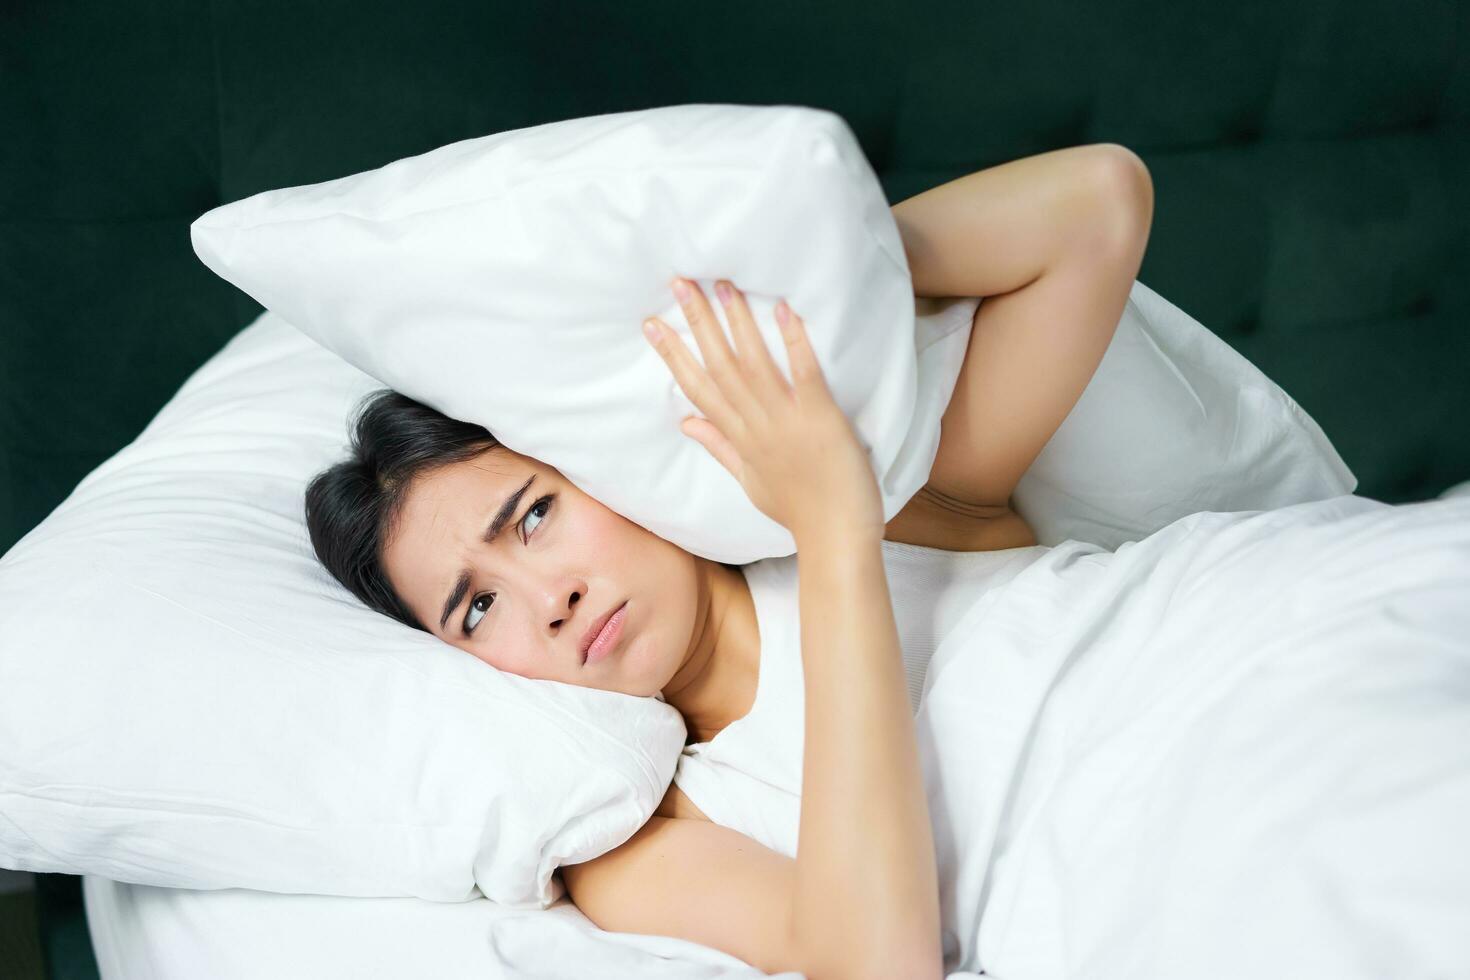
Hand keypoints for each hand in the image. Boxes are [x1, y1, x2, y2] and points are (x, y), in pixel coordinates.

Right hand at [643, 278, 884, 542]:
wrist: (837, 539)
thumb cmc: (799, 510)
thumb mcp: (750, 480)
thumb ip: (719, 446)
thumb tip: (685, 421)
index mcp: (739, 438)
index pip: (697, 388)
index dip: (673, 354)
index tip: (652, 323)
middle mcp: (757, 427)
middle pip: (719, 367)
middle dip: (698, 323)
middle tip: (680, 283)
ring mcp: (787, 423)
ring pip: (754, 366)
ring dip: (738, 323)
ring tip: (723, 285)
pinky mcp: (821, 420)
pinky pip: (804, 375)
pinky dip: (793, 343)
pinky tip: (784, 310)